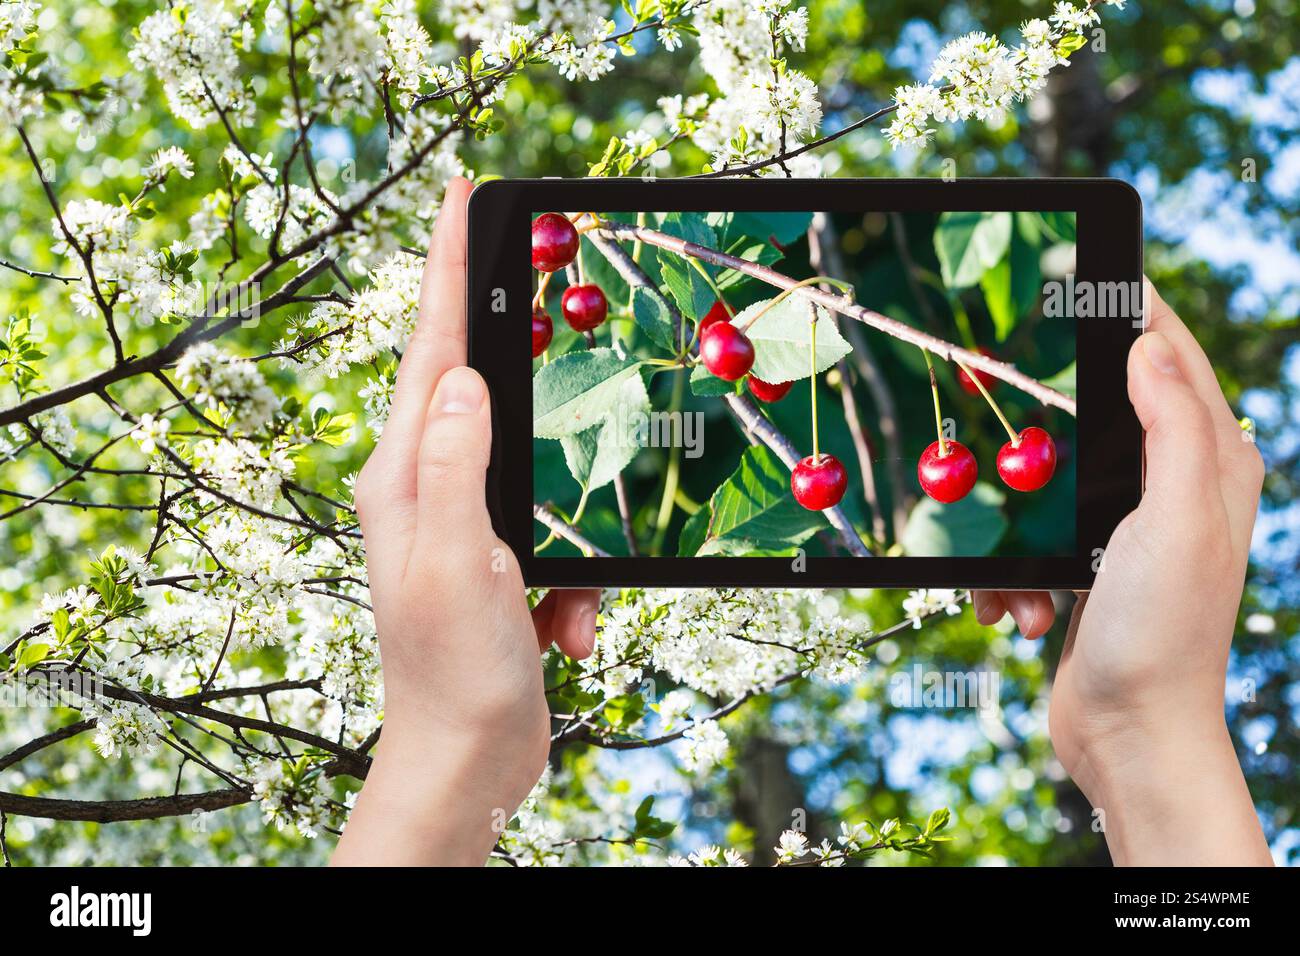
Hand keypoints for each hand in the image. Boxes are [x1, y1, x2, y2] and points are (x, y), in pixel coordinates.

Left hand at [331, 178, 599, 865]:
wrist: (468, 760)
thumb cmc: (450, 670)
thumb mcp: (458, 559)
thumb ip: (459, 461)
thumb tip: (463, 375)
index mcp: (405, 473)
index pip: (430, 347)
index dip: (445, 265)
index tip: (460, 192)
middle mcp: (430, 486)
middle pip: (489, 396)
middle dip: (536, 391)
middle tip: (565, 353)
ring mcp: (468, 524)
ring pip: (544, 474)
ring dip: (572, 536)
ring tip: (561, 610)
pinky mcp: (504, 561)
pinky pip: (562, 540)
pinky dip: (577, 585)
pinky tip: (565, 633)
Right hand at [974, 280, 1270, 864]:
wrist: (1130, 736)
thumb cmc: (1163, 631)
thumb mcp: (1173, 519)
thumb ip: (1172, 428)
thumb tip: (1148, 343)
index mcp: (1212, 465)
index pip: (1175, 358)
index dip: (1135, 310)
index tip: (1084, 272)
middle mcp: (1175, 490)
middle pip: (1103, 411)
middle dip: (1045, 425)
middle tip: (1003, 409)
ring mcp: (1127, 531)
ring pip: (1050, 481)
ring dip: (1017, 525)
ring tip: (1020, 574)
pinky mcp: (1087, 568)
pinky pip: (1030, 540)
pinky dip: (1012, 571)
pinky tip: (1018, 609)